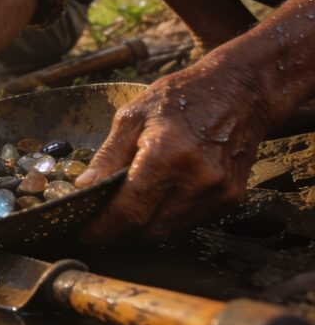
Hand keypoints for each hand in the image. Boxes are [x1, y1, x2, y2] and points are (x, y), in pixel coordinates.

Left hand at [76, 60, 270, 242]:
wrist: (240, 91)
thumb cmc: (182, 97)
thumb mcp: (133, 116)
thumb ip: (108, 156)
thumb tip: (83, 187)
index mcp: (167, 154)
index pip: (129, 210)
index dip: (103, 228)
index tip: (85, 233)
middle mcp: (197, 179)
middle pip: (148, 229)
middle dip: (119, 231)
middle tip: (98, 222)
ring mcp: (218, 192)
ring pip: (168, 230)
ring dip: (143, 226)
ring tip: (124, 209)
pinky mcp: (232, 199)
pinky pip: (189, 221)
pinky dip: (167, 217)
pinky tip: (156, 199)